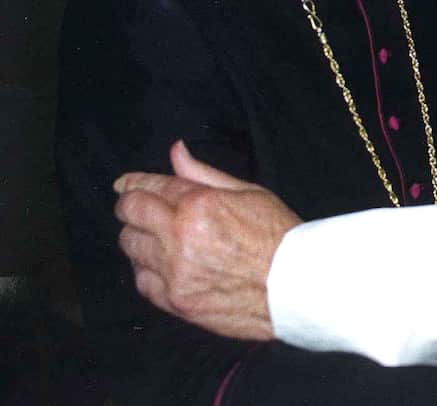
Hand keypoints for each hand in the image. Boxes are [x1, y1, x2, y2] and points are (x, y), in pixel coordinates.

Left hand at [113, 140, 299, 339]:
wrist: (295, 286)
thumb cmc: (278, 236)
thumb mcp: (248, 192)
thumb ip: (204, 173)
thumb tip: (177, 152)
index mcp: (199, 205)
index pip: (149, 187)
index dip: (133, 183)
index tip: (125, 184)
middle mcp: (180, 237)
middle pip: (130, 214)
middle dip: (131, 207)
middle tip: (139, 208)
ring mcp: (175, 272)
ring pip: (130, 247)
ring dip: (139, 237)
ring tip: (157, 237)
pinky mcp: (175, 301)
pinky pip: (142, 281)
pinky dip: (148, 269)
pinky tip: (164, 263)